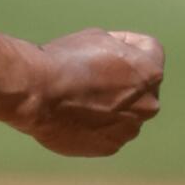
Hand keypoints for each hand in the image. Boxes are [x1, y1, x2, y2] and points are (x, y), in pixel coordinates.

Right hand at [15, 28, 164, 156]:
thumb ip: (121, 51)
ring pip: (124, 112)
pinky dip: (93, 122)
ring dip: (107, 103)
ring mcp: (129, 129)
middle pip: (139, 85)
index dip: (125, 41)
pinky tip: (69, 112)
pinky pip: (106, 131)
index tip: (102, 46)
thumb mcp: (97, 37)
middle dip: (121, 78)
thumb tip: (124, 65)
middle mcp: (148, 104)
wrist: (36, 92)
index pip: (149, 48)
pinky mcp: (109, 146)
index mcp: (149, 73)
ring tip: (74, 95)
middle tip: (87, 72)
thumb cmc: (65, 60)